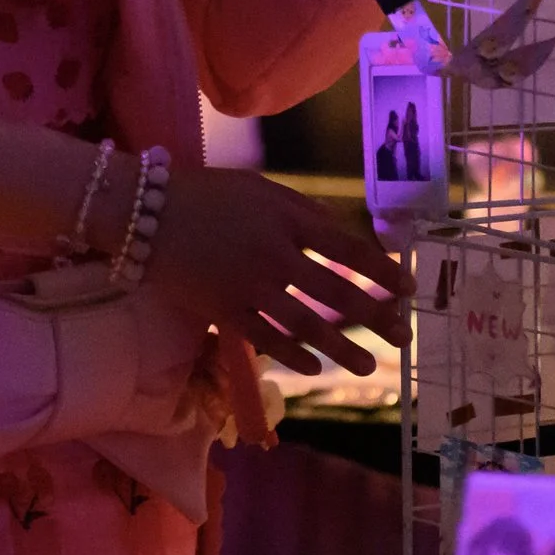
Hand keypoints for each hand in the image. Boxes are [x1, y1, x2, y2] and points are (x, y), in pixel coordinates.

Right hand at [142, 168, 409, 376]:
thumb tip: (340, 231)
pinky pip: (266, 338)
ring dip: (341, 349)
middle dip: (375, 318)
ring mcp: (249, 286)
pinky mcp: (224, 310)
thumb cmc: (208, 194)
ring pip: (306, 324)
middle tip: (403, 339)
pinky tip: (315, 366)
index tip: (408, 288)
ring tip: (368, 366)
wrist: (146, 212)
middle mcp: (274, 254)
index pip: (348, 249)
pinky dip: (293, 354)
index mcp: (288, 218)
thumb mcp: (261, 188)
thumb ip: (302, 210)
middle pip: (335, 293)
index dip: (382, 271)